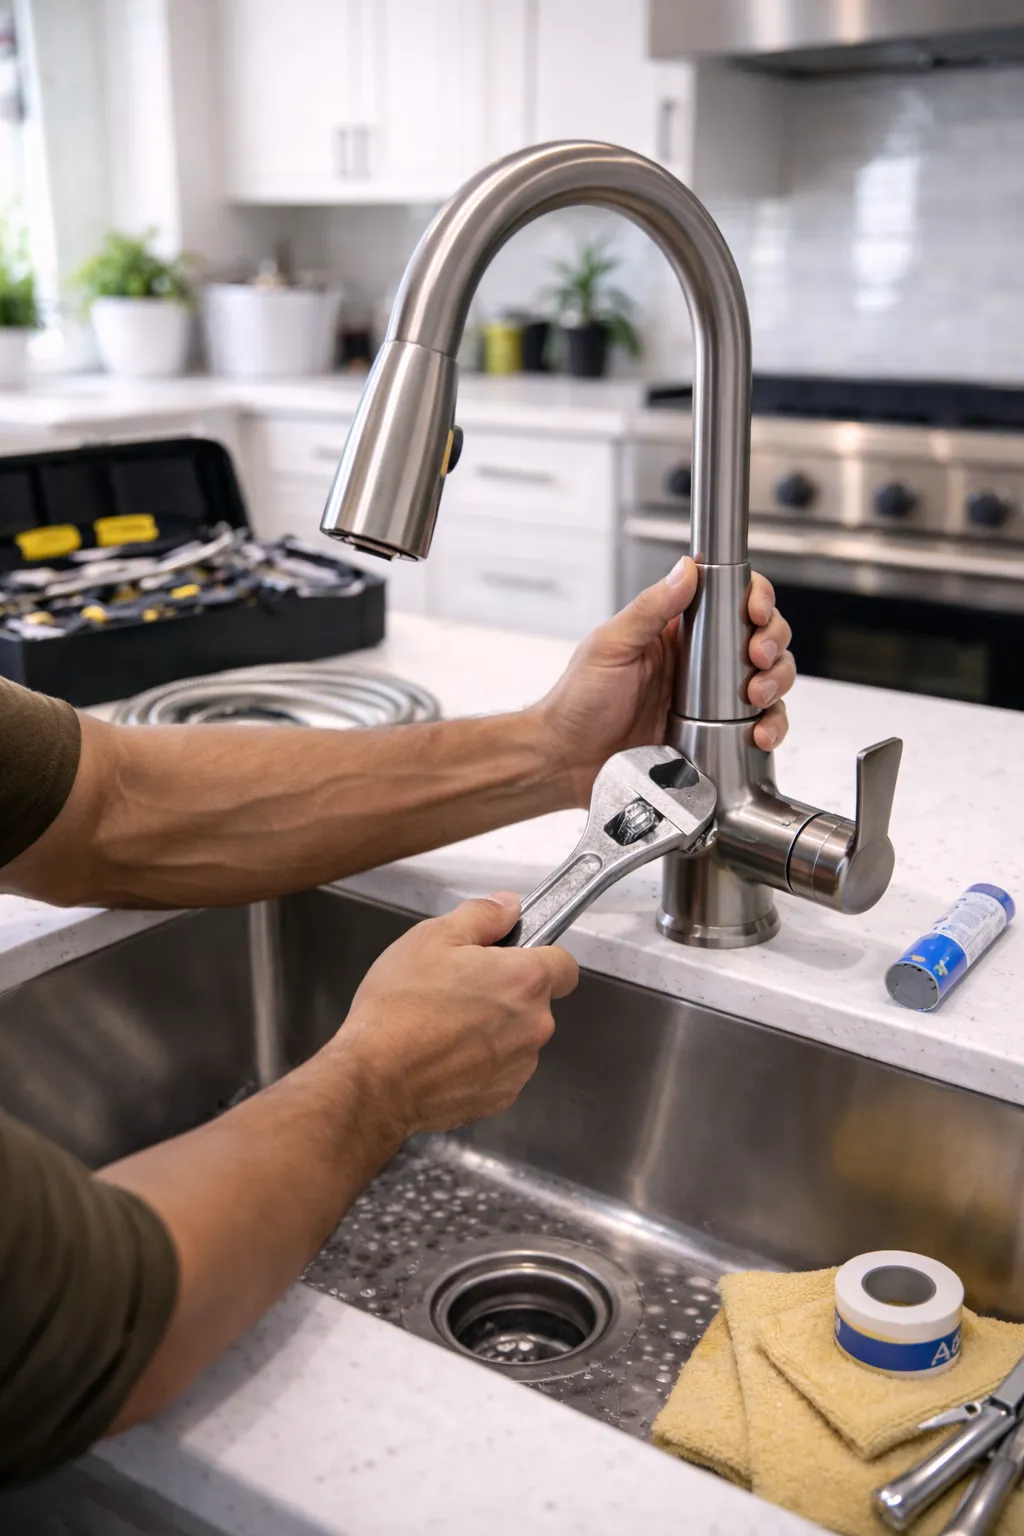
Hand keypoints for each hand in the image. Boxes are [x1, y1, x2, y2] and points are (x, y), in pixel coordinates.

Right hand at [337, 892, 577, 1136]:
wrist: (376, 1079)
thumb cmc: (400, 1006)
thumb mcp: (432, 938)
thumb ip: (481, 916)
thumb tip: (508, 907)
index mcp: (525, 979)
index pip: (564, 964)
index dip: (539, 956)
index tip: (511, 957)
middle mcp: (534, 1025)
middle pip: (536, 1001)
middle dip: (506, 992)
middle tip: (458, 987)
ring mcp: (520, 1066)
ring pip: (518, 1036)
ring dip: (494, 1028)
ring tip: (444, 1023)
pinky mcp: (500, 1096)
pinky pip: (501, 1068)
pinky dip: (480, 1061)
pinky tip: (442, 1053)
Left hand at [532, 558, 794, 806]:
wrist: (566, 762)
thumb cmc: (577, 703)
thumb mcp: (610, 646)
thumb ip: (649, 608)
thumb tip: (686, 570)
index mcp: (676, 632)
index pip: (729, 600)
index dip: (754, 599)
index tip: (755, 611)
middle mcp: (700, 663)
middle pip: (762, 637)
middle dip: (773, 641)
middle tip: (758, 656)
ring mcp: (711, 701)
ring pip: (770, 679)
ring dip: (778, 681)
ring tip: (757, 695)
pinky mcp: (716, 737)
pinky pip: (759, 725)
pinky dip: (772, 725)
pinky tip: (760, 731)